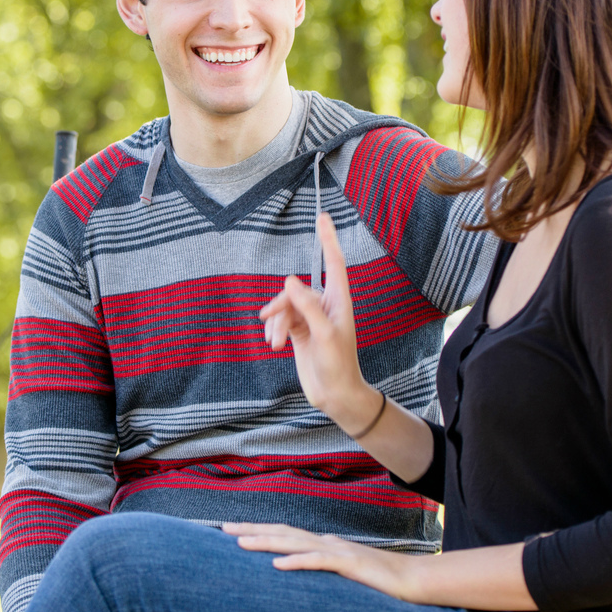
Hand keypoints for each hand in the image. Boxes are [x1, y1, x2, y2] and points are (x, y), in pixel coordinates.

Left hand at [223, 522, 422, 600]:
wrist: (414, 580)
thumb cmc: (382, 579)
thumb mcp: (348, 571)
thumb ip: (329, 564)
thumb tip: (311, 557)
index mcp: (325, 545)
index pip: (286, 534)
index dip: (260, 531)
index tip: (234, 532)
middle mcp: (327, 543)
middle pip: (284, 532)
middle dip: (253, 530)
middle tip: (224, 528)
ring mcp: (339, 552)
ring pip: (295, 543)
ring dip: (267, 542)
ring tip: (240, 542)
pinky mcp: (351, 565)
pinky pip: (319, 561)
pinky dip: (298, 561)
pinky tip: (278, 565)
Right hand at [258, 213, 382, 431]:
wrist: (335, 395)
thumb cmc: (338, 365)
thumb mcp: (324, 334)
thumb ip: (307, 306)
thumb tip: (289, 280)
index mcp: (339, 301)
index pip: (333, 263)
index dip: (327, 239)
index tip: (323, 216)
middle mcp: (325, 306)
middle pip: (295, 291)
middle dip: (281, 308)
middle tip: (273, 329)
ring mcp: (311, 318)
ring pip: (285, 307)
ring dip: (276, 324)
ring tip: (275, 344)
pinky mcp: (299, 331)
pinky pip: (281, 321)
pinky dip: (274, 330)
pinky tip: (273, 344)